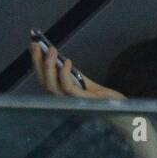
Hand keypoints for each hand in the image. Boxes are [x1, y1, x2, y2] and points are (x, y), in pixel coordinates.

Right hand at [29, 39, 151, 147]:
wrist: (123, 113)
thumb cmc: (106, 101)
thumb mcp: (88, 86)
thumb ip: (75, 76)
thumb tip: (60, 60)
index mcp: (64, 98)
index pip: (45, 80)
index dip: (37, 63)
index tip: (33, 45)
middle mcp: (64, 103)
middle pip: (44, 83)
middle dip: (38, 63)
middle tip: (36, 44)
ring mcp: (72, 103)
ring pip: (51, 87)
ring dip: (48, 67)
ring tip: (51, 50)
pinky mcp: (83, 102)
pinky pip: (68, 89)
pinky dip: (64, 74)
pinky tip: (66, 62)